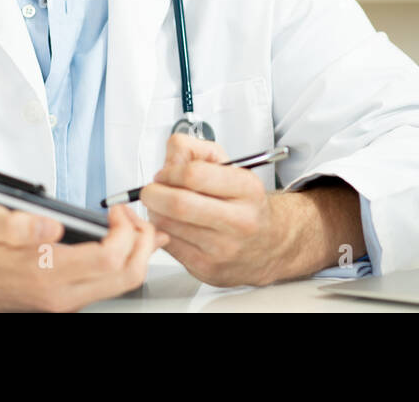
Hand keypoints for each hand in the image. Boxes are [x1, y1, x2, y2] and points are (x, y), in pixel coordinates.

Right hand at [0, 202, 168, 311]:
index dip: (125, 231)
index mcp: (46, 274)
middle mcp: (61, 295)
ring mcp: (66, 301)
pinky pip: (110, 285)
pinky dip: (127, 262)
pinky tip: (127, 243)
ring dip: (138, 252)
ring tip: (136, 226)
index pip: (110, 258)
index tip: (118, 211)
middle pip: (127, 275)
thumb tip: (49, 226)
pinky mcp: (66, 299)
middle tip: (134, 216)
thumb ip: (17, 222)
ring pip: (123, 283)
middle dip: (143, 241)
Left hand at [139, 134, 283, 286]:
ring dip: (155, 212)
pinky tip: (172, 224)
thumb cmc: (244, 203)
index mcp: (247, 189)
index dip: (170, 171)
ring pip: (168, 225)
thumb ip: (196, 151)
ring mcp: (223, 248)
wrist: (268, 244)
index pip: (194, 174)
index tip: (165, 173)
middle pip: (178, 204)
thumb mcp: (229, 166)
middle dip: (154, 193)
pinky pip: (169, 245)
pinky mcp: (207, 268)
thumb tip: (170, 154)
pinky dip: (162, 231)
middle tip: (151, 190)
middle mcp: (239, 221)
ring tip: (164, 206)